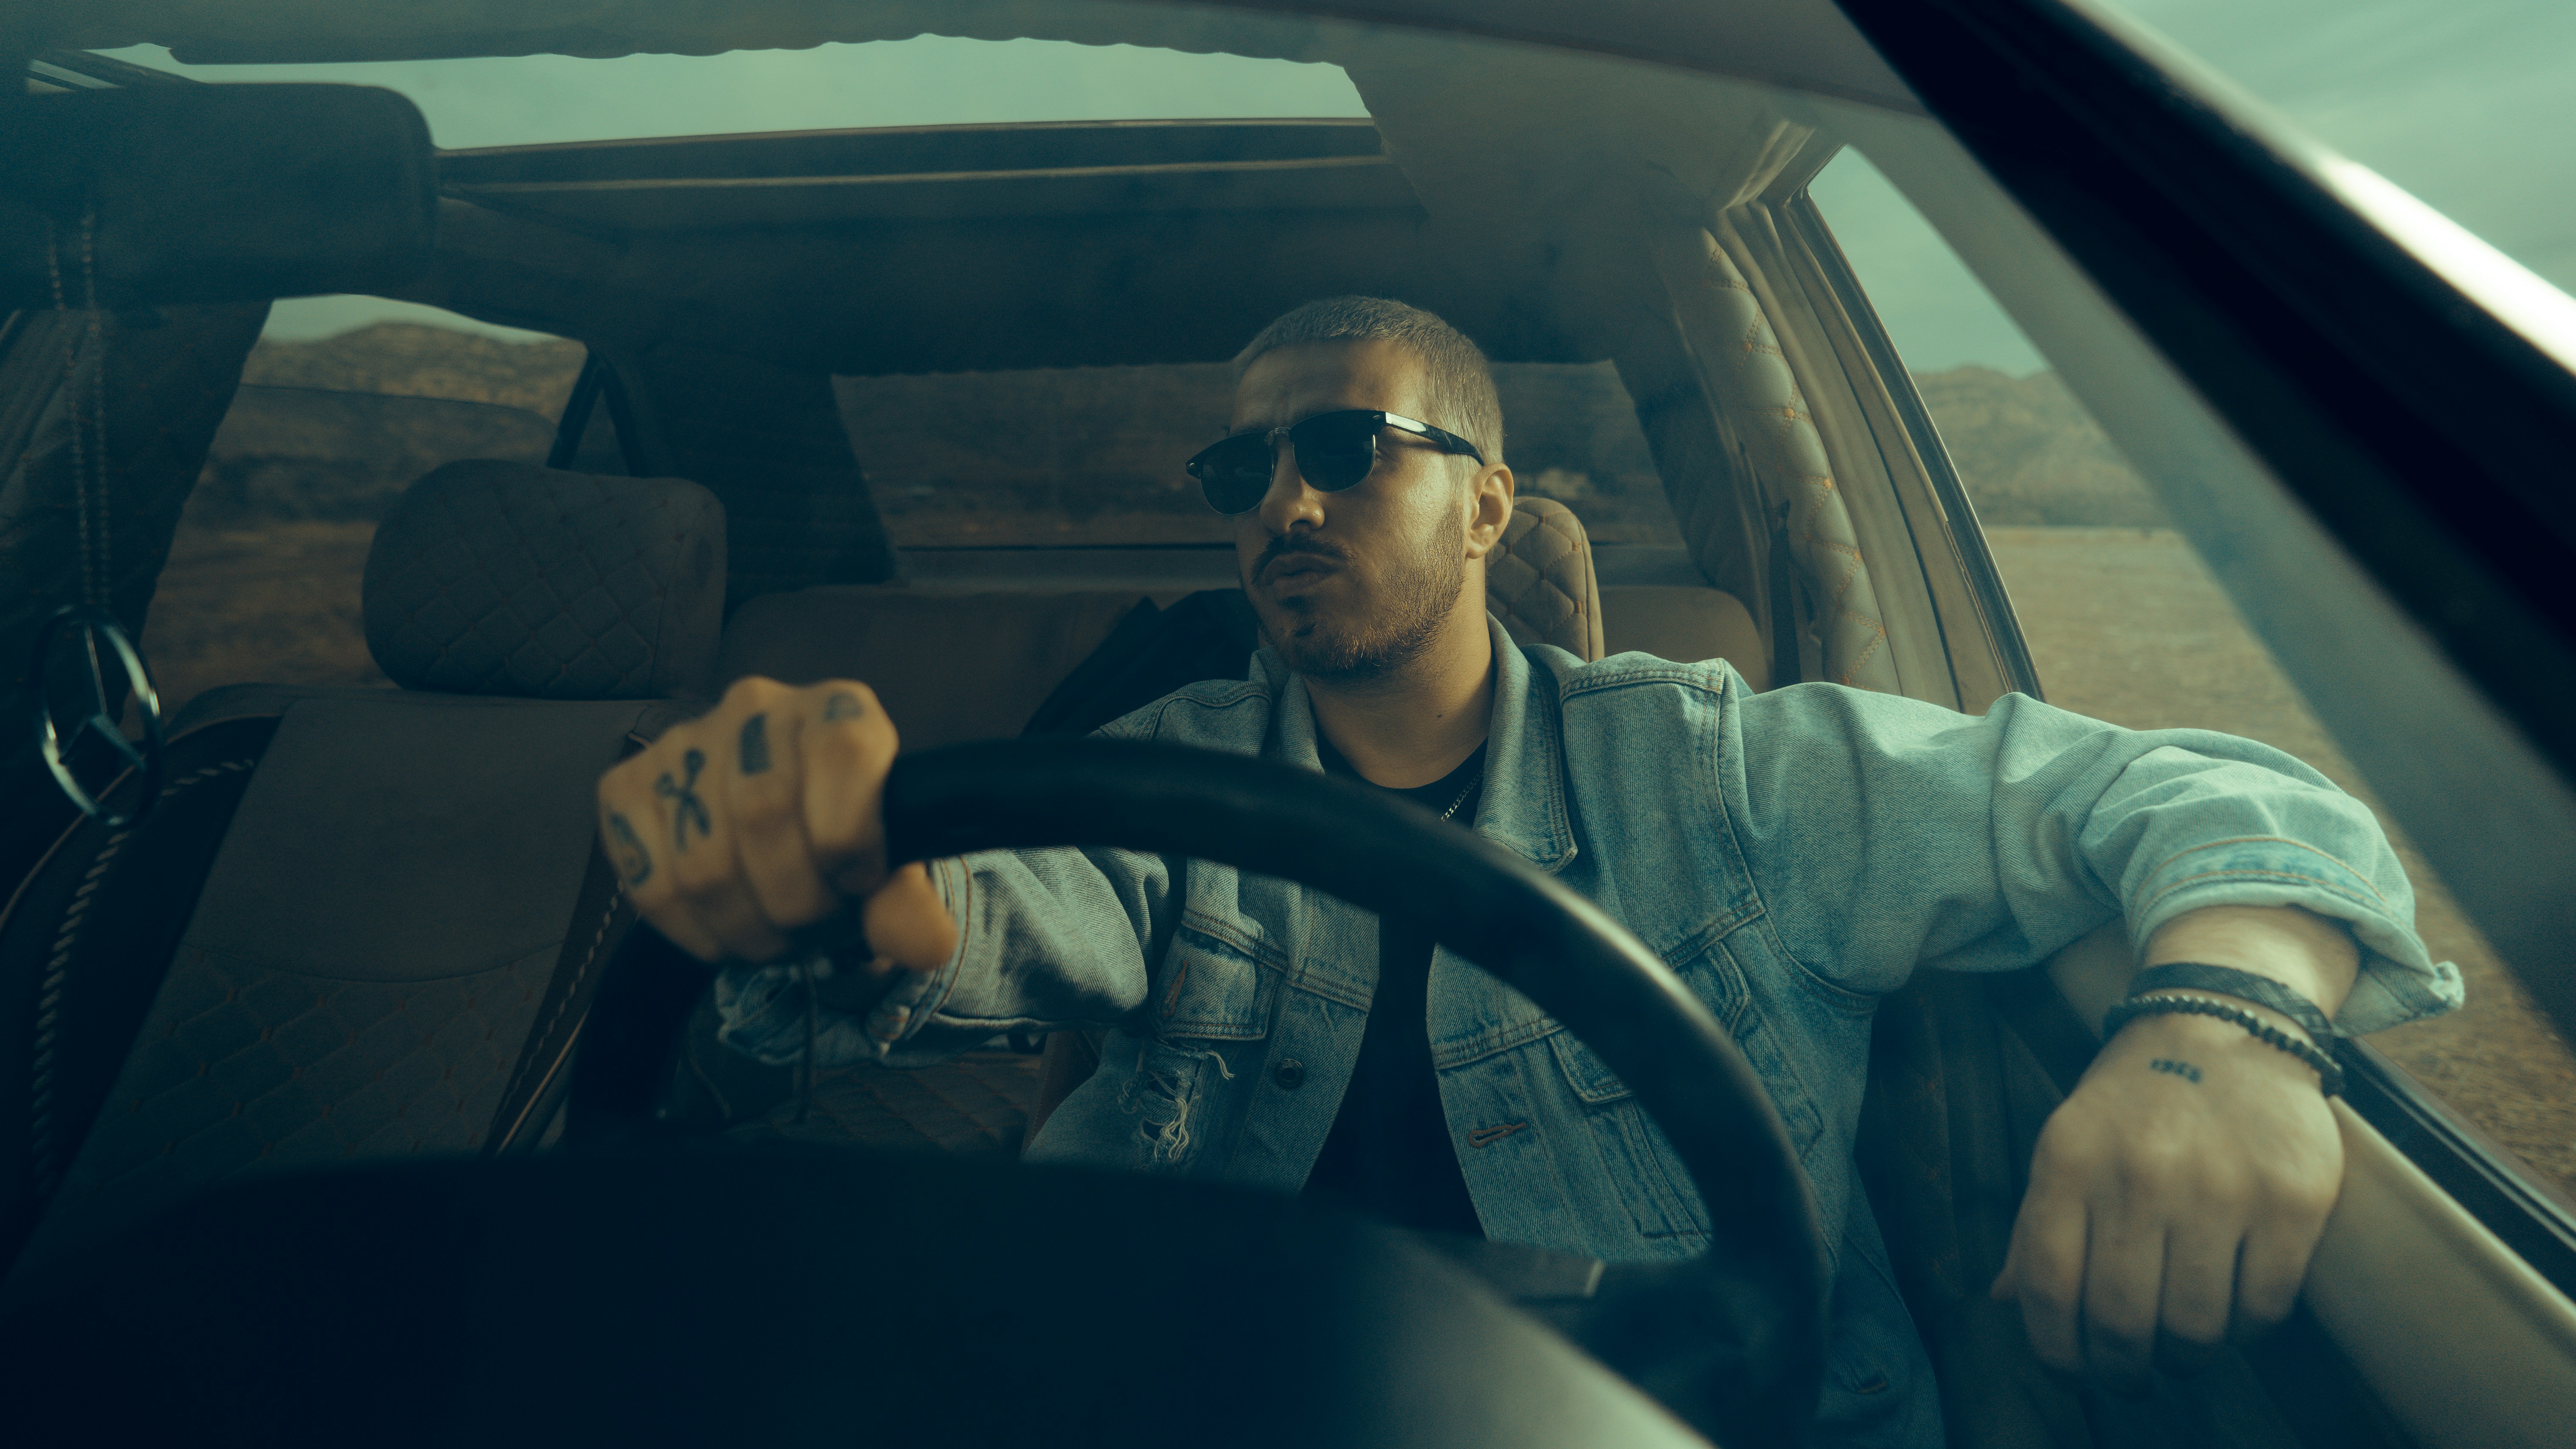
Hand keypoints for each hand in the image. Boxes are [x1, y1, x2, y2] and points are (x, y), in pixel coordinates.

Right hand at [595, 677, 958, 977]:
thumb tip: (923, 944)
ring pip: (703, 863)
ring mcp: (683, 744)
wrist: (785, 833)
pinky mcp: (625, 788)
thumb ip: (907, 901)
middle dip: (797, 903)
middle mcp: (755, 708)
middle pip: (762, 816)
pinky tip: (726, 929)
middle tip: (815, 927)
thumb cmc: (846, 841)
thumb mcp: (889, 868)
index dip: (850, 836)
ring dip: (747, 928)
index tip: (859, 881)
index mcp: (837, 709)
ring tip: (776, 935)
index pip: (841, 753)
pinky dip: (694, 930)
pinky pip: (650, 882)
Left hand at [1992, 905, 2356, 1391]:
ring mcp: (2222, 1187)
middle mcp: (2142, 1174)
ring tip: (2183, 1349)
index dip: (2058, 1352)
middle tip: (2132, 1375)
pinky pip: (2264, 1306)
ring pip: (2198, 1327)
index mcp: (2070, 1161)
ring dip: (2187, 1357)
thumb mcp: (2066, 1144)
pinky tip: (2231, 1313)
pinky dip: (2244, 1329)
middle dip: (2123, 1369)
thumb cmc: (2135, 1101)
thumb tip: (2006, 1301)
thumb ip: (2037, 1224)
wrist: (2226, 1024)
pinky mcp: (2293, 1199)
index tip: (2073, 1373)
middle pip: (2124, 1321)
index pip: (2049, 1289)